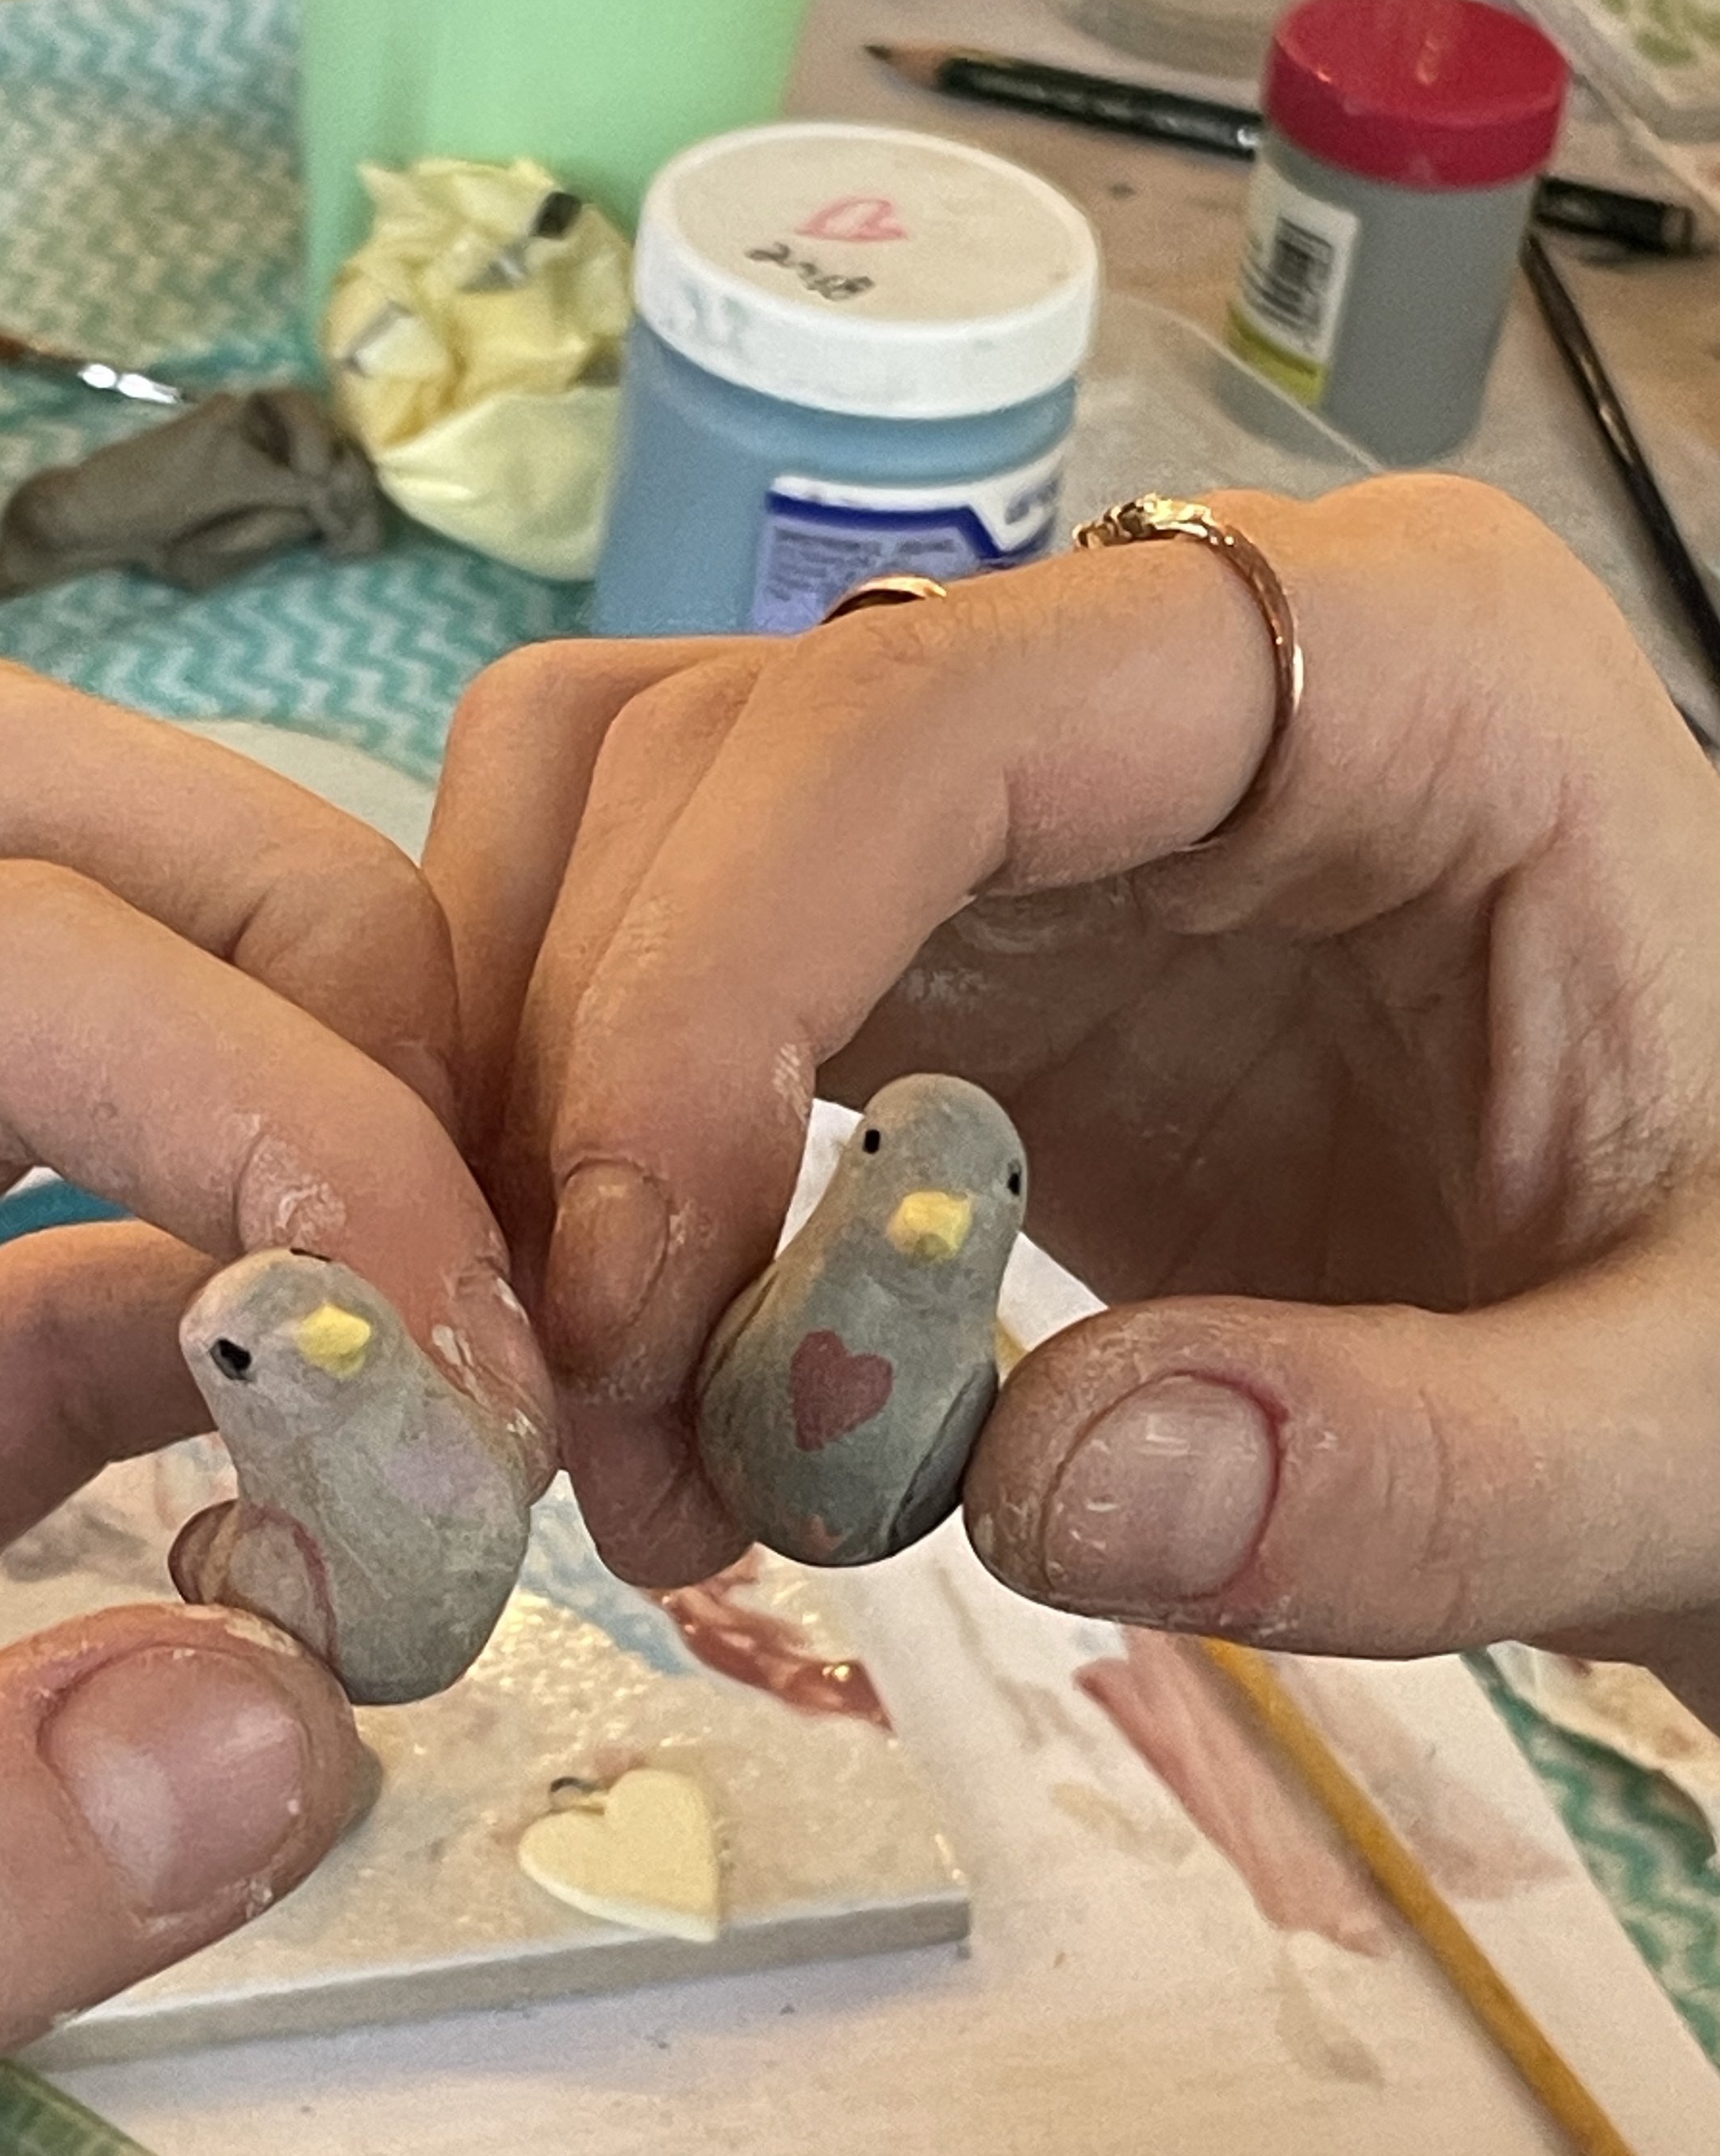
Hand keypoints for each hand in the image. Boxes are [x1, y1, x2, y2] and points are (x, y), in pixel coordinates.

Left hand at [0, 659, 552, 2149]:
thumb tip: (288, 1736)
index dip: (280, 1104)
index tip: (459, 1363)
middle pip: (25, 836)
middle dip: (315, 985)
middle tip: (469, 1248)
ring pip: (83, 1009)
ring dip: (313, 1152)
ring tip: (449, 1390)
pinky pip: (85, 1288)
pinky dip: (253, 1366)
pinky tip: (334, 1536)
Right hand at [426, 477, 1719, 1724]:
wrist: (1715, 1302)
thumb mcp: (1695, 1419)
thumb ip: (1430, 1472)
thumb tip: (1047, 1486)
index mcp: (1394, 669)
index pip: (923, 721)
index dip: (708, 977)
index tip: (632, 1287)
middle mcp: (1167, 674)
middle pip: (716, 755)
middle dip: (593, 1085)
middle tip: (607, 1427)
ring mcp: (1042, 796)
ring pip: (642, 826)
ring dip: (552, 1104)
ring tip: (617, 1408)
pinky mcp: (965, 935)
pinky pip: (687, 954)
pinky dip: (603, 1136)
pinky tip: (653, 1346)